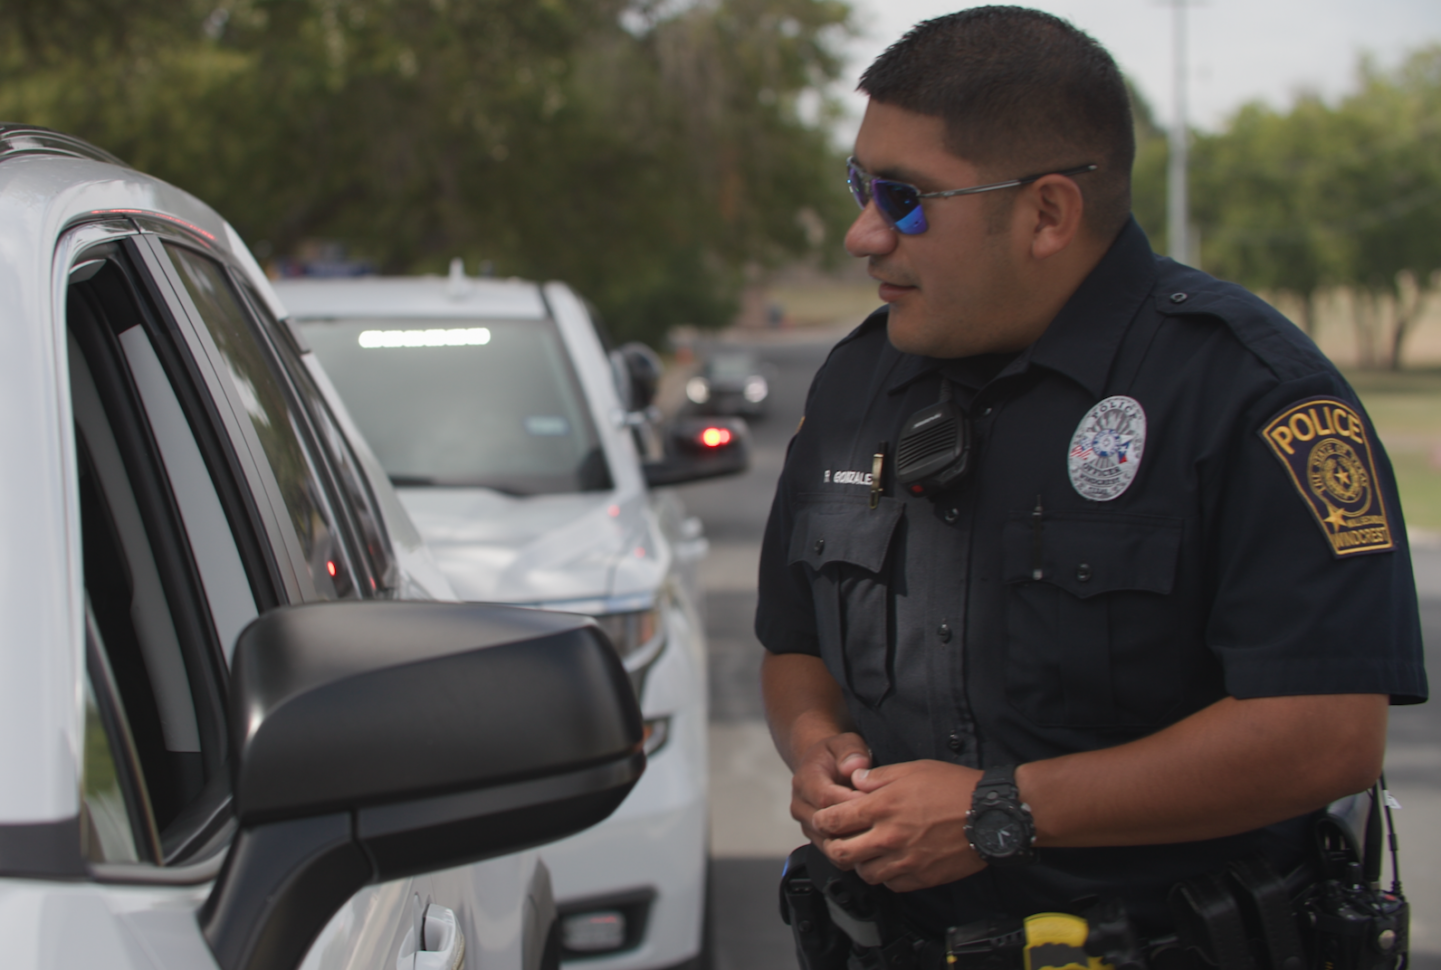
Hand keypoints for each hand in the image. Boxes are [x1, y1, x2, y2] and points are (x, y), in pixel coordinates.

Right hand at [791, 732, 871, 844]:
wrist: (821, 768)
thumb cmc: (836, 756)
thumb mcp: (845, 743)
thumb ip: (850, 751)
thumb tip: (855, 766)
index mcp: (804, 780)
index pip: (825, 798)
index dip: (851, 803)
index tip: (875, 801)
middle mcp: (800, 805)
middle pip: (825, 825)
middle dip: (854, 825)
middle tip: (881, 821)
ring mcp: (806, 824)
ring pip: (828, 843)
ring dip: (854, 841)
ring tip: (878, 833)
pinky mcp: (815, 838)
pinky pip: (832, 854)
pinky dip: (852, 852)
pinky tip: (871, 844)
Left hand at [810, 760, 985, 891]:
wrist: (989, 815)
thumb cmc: (954, 788)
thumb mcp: (913, 769)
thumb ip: (879, 777)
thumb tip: (856, 781)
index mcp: (883, 807)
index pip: (835, 820)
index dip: (822, 820)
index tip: (823, 819)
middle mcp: (889, 837)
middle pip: (842, 853)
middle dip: (834, 846)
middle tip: (839, 840)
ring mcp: (904, 861)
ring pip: (865, 873)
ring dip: (861, 862)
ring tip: (868, 850)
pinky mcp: (921, 877)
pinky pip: (891, 885)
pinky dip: (886, 875)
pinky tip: (891, 861)